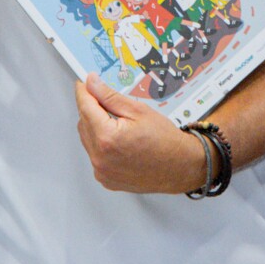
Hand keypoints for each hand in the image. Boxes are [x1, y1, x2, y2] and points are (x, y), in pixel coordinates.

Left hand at [75, 76, 209, 193]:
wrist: (180, 167)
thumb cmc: (165, 141)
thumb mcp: (138, 110)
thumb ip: (110, 96)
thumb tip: (92, 84)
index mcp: (107, 137)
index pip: (85, 107)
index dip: (83, 92)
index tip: (84, 84)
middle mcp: (100, 157)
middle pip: (83, 124)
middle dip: (91, 110)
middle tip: (107, 102)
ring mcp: (102, 171)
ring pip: (88, 140)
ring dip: (96, 128)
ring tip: (119, 125)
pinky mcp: (106, 179)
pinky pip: (95, 156)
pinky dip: (101, 146)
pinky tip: (119, 142)